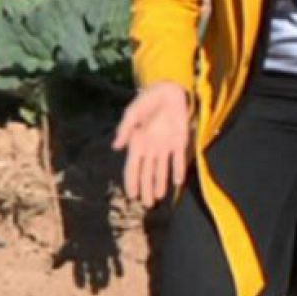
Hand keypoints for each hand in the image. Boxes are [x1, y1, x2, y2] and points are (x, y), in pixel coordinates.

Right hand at [113, 82, 191, 207]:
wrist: (168, 90)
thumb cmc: (147, 101)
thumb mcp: (133, 113)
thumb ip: (125, 129)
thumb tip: (116, 147)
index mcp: (137, 143)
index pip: (133, 167)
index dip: (132, 182)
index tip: (131, 196)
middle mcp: (151, 148)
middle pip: (147, 173)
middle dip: (146, 189)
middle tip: (147, 205)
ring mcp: (166, 146)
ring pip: (162, 170)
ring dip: (160, 183)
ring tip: (159, 198)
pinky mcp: (180, 141)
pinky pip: (178, 158)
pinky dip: (178, 169)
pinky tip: (178, 182)